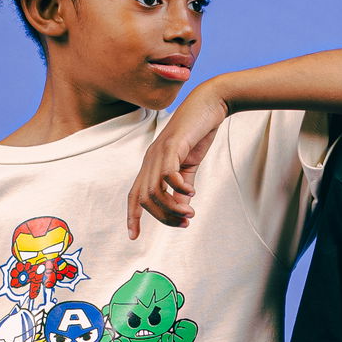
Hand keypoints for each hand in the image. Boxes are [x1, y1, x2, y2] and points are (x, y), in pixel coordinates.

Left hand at [126, 83, 229, 237]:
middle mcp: (150, 159)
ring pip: (154, 190)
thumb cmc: (198, 135)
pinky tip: (193, 192)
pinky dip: (179, 188)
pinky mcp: (173, 145)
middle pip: (145, 199)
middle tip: (184, 223)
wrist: (209, 105)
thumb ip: (182, 189)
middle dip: (163, 217)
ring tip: (190, 214)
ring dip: (172, 207)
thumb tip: (181, 211)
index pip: (134, 195)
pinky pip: (169, 174)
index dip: (131, 217)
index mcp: (151, 165)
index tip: (133, 236)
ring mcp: (159, 152)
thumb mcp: (189, 168)